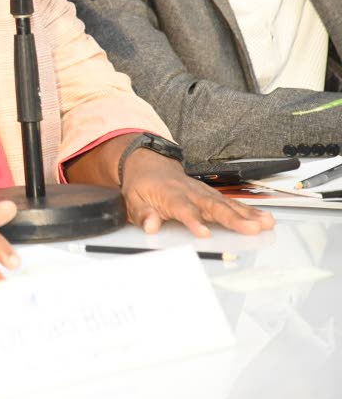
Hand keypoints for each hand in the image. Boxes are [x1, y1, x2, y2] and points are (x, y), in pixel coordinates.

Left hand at [122, 150, 274, 235]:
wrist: (150, 164)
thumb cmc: (143, 185)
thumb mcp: (132, 199)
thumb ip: (142, 214)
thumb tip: (151, 226)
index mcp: (170, 194)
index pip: (184, 209)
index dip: (194, 221)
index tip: (205, 234)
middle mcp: (191, 192)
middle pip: (213, 206)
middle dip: (233, 219)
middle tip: (251, 230)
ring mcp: (204, 192)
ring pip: (227, 204)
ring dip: (248, 215)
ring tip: (266, 224)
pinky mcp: (212, 195)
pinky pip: (232, 203)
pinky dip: (249, 211)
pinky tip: (265, 219)